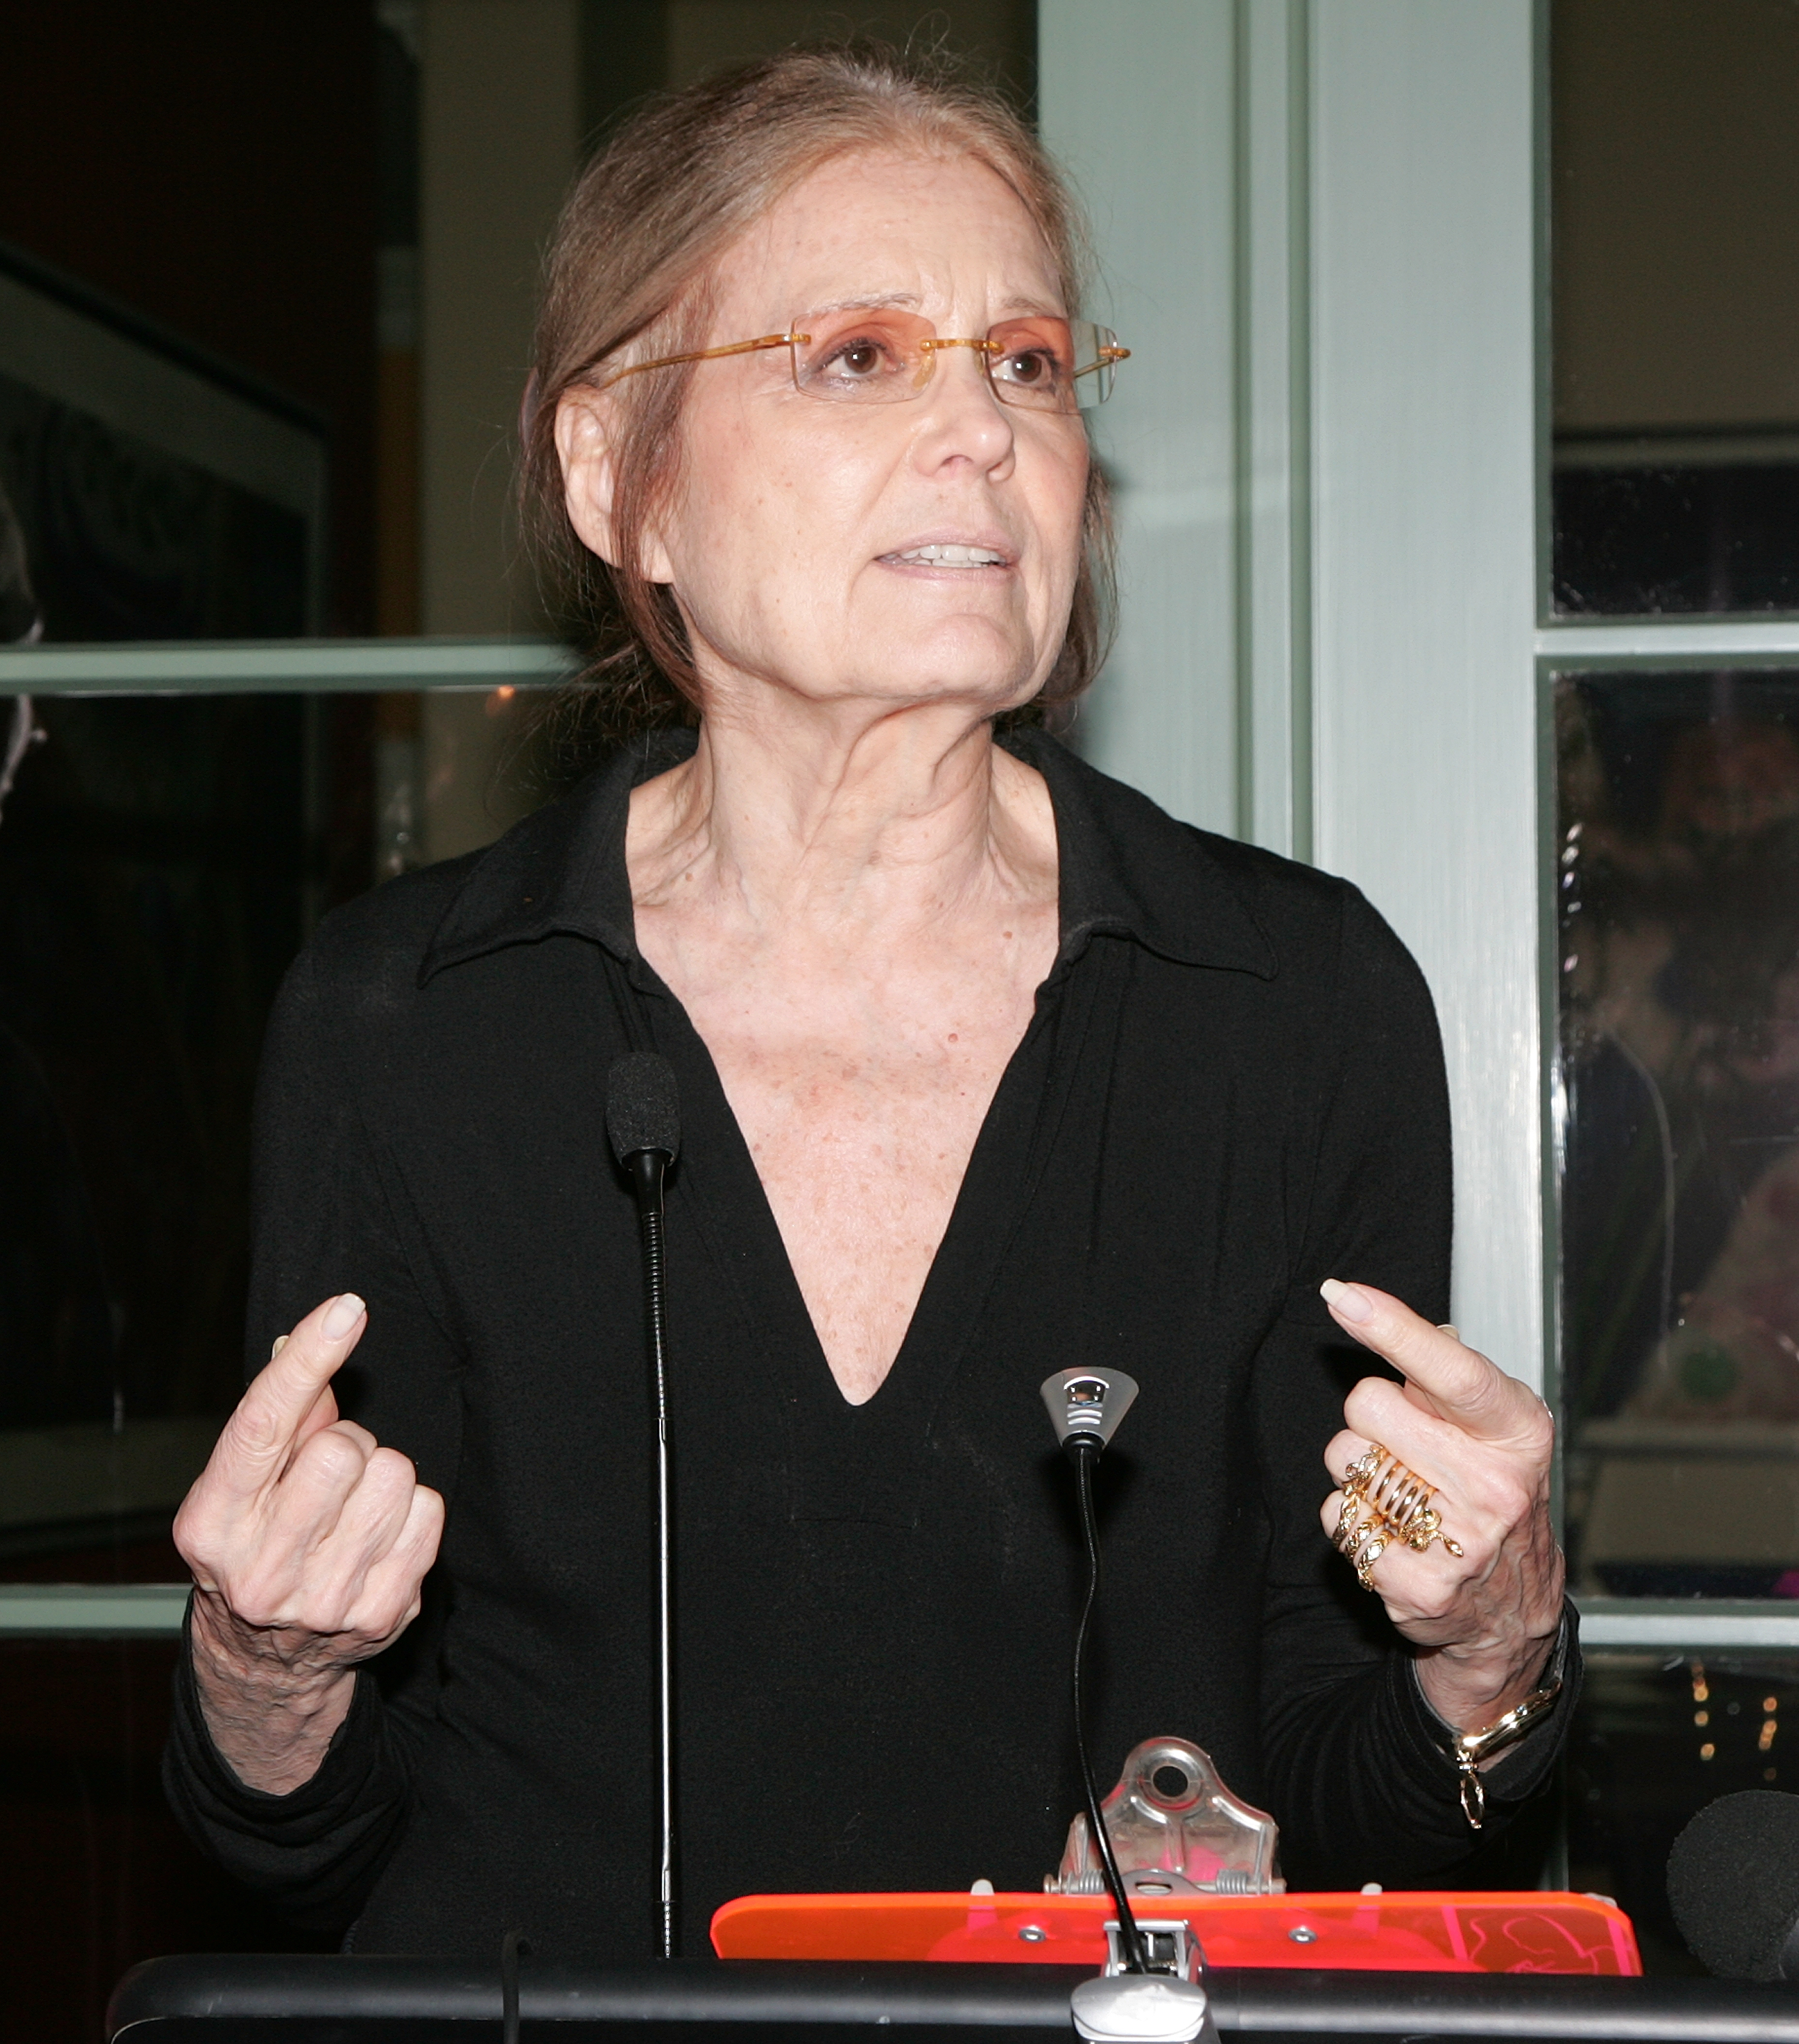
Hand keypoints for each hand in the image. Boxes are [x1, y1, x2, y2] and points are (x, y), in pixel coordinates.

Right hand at [173, 1293, 443, 1792]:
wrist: (267, 1657)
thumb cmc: (258, 1540)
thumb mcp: (243, 1485)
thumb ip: (282, 1413)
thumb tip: (319, 1331)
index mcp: (212, 1524)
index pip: (263, 1426)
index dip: (306, 1361)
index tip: (346, 1310)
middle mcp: (261, 1569)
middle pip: (344, 1449)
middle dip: (348, 1445)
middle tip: (330, 1475)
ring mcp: (324, 1599)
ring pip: (395, 1476)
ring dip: (382, 1478)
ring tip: (352, 1508)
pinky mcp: (382, 1613)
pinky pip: (430, 1512)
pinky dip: (412, 1512)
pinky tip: (378, 1537)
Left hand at [1316, 1280, 1563, 1732]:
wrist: (1510, 1601)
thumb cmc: (1490, 1486)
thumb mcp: (1490, 1420)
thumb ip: (1440, 1369)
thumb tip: (1365, 1307)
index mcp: (1517, 1431)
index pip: (1452, 1370)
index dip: (1394, 1328)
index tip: (1344, 1296)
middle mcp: (1495, 1486)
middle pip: (1369, 1404)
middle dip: (1374, 1417)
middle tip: (1409, 1445)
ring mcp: (1459, 1540)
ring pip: (1344, 1458)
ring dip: (1357, 1467)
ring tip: (1400, 1488)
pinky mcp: (1418, 1585)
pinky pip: (1336, 1514)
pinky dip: (1350, 1517)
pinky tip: (1390, 1531)